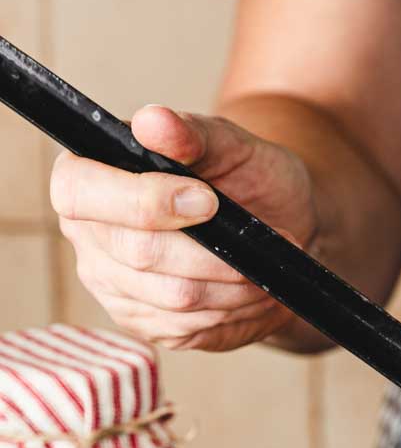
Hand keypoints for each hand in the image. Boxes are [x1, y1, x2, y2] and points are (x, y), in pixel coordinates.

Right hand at [52, 104, 317, 352]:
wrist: (275, 226)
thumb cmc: (245, 177)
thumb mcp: (231, 144)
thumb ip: (192, 133)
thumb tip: (153, 120)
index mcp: (87, 175)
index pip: (78, 192)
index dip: (143, 201)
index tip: (207, 201)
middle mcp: (87, 235)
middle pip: (139, 253)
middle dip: (212, 250)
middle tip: (260, 239)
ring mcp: (112, 286)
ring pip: (175, 297)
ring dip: (234, 284)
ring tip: (266, 264)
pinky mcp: (145, 324)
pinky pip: (192, 327)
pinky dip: (236, 309)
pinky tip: (255, 290)